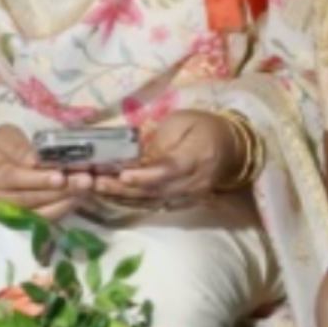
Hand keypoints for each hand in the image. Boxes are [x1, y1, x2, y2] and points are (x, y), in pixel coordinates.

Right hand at [0, 125, 89, 222]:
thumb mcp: (4, 136)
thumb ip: (17, 147)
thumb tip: (34, 161)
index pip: (14, 178)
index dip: (38, 180)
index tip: (60, 177)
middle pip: (28, 199)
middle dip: (58, 191)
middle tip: (84, 182)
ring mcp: (5, 213)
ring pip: (37, 213)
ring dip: (63, 202)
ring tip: (84, 189)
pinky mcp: (17, 221)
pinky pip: (41, 220)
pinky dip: (60, 210)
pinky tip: (76, 197)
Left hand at [94, 111, 237, 205]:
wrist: (229, 146)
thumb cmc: (202, 127)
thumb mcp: (181, 122)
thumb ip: (160, 140)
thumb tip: (137, 158)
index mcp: (197, 156)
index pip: (171, 169)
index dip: (147, 175)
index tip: (124, 174)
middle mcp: (196, 181)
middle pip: (158, 189)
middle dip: (125, 188)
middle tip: (97, 182)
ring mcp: (192, 196)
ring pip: (155, 200)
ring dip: (125, 196)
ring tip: (100, 188)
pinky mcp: (186, 202)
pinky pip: (158, 204)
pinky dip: (136, 200)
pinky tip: (115, 194)